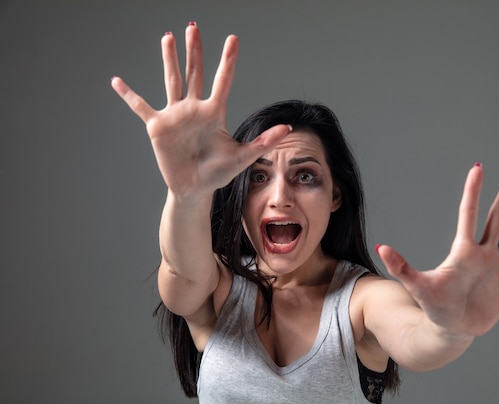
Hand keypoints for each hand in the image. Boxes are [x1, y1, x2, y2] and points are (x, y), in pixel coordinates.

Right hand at [111, 23, 290, 194]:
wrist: (195, 188)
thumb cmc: (218, 173)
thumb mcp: (243, 156)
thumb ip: (263, 141)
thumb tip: (287, 128)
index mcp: (214, 112)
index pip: (222, 80)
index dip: (228, 60)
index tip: (233, 39)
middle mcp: (194, 108)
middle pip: (194, 72)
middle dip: (194, 49)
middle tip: (193, 26)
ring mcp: (175, 115)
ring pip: (172, 80)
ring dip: (169, 59)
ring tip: (168, 37)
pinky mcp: (157, 127)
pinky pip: (140, 107)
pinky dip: (128, 95)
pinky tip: (116, 81)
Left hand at [377, 162, 498, 336]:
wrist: (452, 328)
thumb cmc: (434, 307)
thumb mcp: (418, 286)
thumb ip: (401, 267)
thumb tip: (380, 247)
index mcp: (463, 250)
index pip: (469, 213)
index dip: (473, 191)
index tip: (478, 167)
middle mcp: (483, 252)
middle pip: (498, 215)